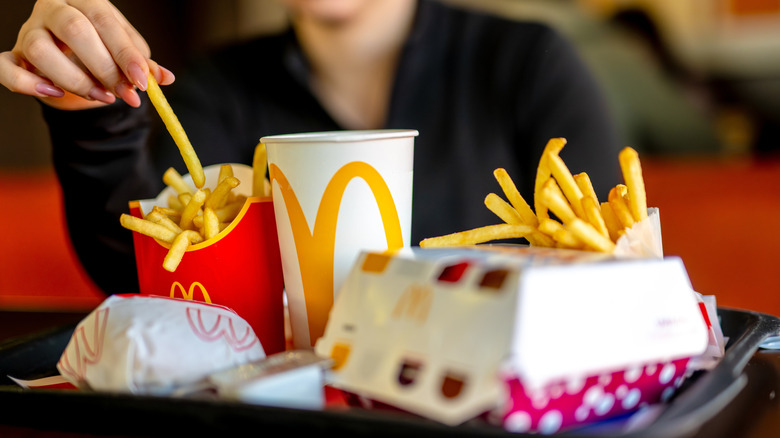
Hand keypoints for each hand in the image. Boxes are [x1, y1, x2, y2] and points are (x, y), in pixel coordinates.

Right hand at [0, 0, 173, 110]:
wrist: (74, 58)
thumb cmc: (104, 48)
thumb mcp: (126, 54)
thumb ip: (143, 65)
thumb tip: (165, 78)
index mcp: (84, 0)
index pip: (104, 20)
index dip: (124, 53)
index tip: (142, 80)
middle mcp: (52, 9)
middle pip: (74, 30)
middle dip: (105, 69)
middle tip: (125, 94)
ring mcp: (29, 31)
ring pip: (41, 50)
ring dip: (75, 81)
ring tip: (100, 97)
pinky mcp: (14, 55)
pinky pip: (5, 67)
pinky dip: (27, 84)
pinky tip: (54, 93)